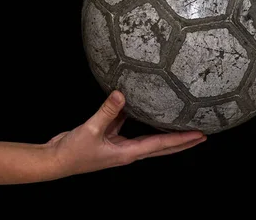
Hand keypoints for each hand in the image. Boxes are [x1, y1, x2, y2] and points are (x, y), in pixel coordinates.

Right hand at [45, 90, 205, 176]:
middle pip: (162, 146)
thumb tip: (122, 94)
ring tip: (179, 120)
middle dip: (181, 141)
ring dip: (163, 130)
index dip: (181, 139)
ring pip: (148, 136)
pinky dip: (137, 116)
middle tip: (201, 134)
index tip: (199, 135)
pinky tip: (140, 104)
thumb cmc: (72, 152)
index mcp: (128, 153)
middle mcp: (128, 151)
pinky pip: (128, 125)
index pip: (161, 145)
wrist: (54, 161)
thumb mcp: (91, 130)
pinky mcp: (109, 138)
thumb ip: (107, 111)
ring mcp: (119, 145)